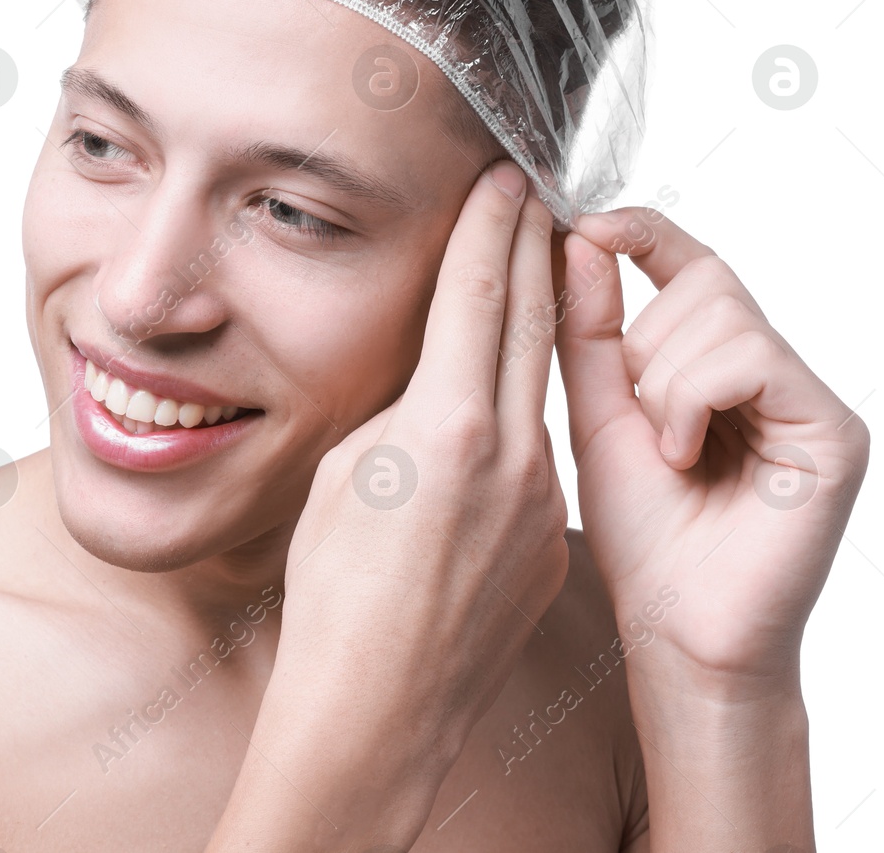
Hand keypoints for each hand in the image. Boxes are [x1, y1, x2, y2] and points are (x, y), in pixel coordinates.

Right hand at [216, 162, 569, 844]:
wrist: (377, 705)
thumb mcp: (344, 471)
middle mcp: (510, 454)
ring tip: (534, 271)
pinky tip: (508, 395)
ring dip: (539, 322)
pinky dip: (527, 406)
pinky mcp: (550, 541)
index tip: (504, 178)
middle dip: (533, 249)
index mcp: (448, 425)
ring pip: (543, 385)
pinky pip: (540, 452)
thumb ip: (402, 412)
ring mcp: (540, 500)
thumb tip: (433, 382)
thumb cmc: (332, 593)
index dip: (492, 225)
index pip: (480, 293)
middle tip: (534, 195)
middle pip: (531, 322)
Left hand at [554, 208, 869, 691]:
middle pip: (704, 281)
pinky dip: (695, 399)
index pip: (691, 265)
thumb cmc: (641, 535)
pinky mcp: (834, 429)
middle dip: (644, 344)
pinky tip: (686, 456)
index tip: (586, 222)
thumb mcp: (597, 413)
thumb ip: (591, 330)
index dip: (643, 233)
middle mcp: (774, 371)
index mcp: (719, 364)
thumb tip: (583, 238)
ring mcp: (810, 397)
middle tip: (640, 419)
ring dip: (664, 381)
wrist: (676, 630)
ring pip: (723, 315)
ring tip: (666, 450)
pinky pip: (751, 357)